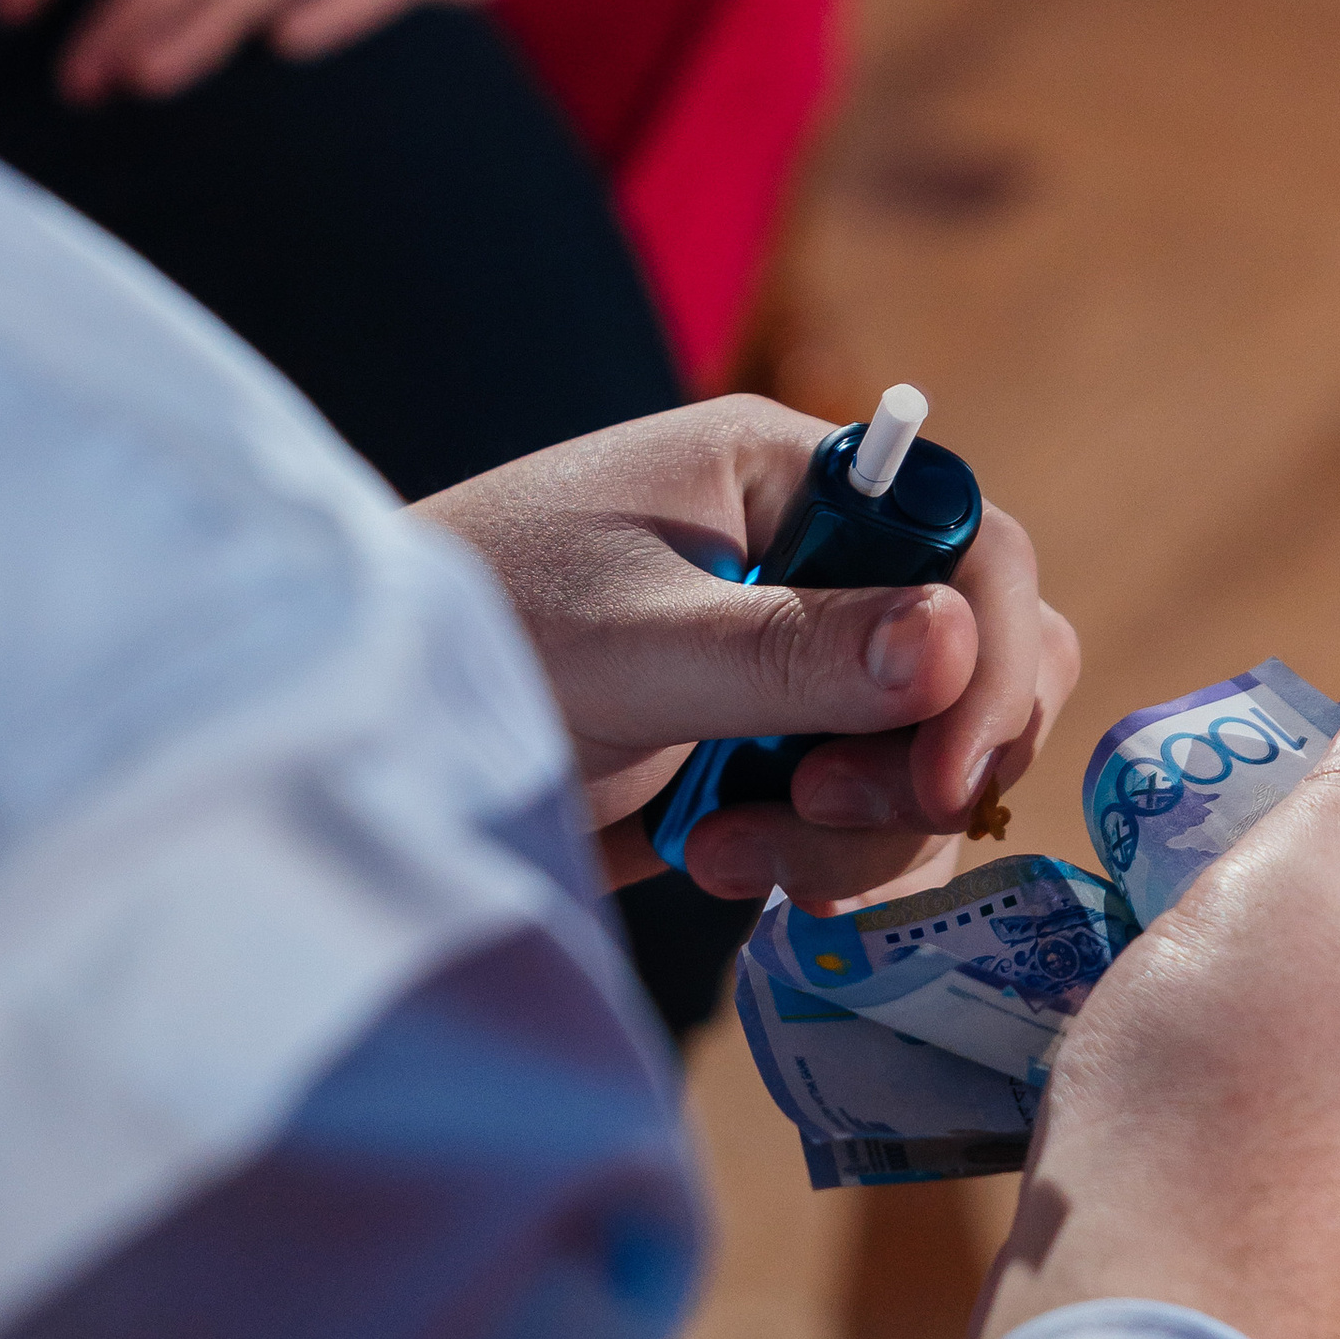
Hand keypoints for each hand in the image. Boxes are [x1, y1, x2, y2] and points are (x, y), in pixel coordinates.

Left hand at [418, 395, 1080, 912]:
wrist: (352, 726)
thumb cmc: (475, 633)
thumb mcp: (636, 645)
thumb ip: (795, 650)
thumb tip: (957, 643)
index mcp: (787, 473)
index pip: (968, 541)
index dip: (986, 660)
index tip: (940, 781)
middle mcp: (811, 549)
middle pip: (973, 655)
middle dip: (922, 760)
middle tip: (823, 819)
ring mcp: (792, 651)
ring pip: (928, 748)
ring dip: (858, 829)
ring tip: (725, 855)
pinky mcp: (764, 744)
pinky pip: (863, 806)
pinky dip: (818, 855)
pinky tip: (712, 864)